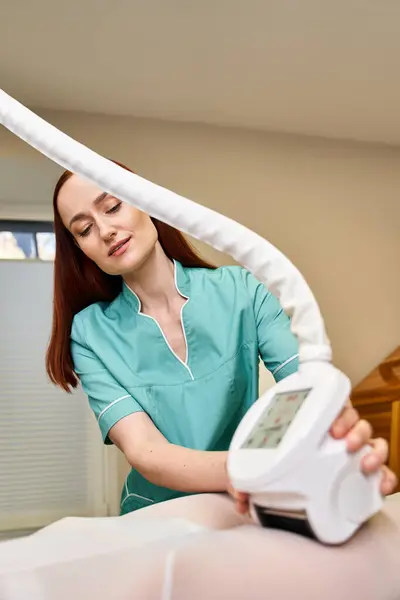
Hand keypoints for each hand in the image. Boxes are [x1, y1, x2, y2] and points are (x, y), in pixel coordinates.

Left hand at [227, 401, 397, 514]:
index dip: (341, 414)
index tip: (333, 429)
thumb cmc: (273, 459)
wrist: (279, 479)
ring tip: (366, 464)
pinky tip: (380, 485)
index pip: (338, 407)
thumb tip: (238, 497)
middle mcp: (338, 433)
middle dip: (357, 431)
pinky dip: (385, 475)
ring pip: (373, 442)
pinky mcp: (360, 471)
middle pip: (358, 423)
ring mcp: (351, 451)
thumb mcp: (260, 456)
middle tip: (345, 443)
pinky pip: (381, 470)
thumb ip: (247, 471)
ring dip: (374, 450)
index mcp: (318, 419)